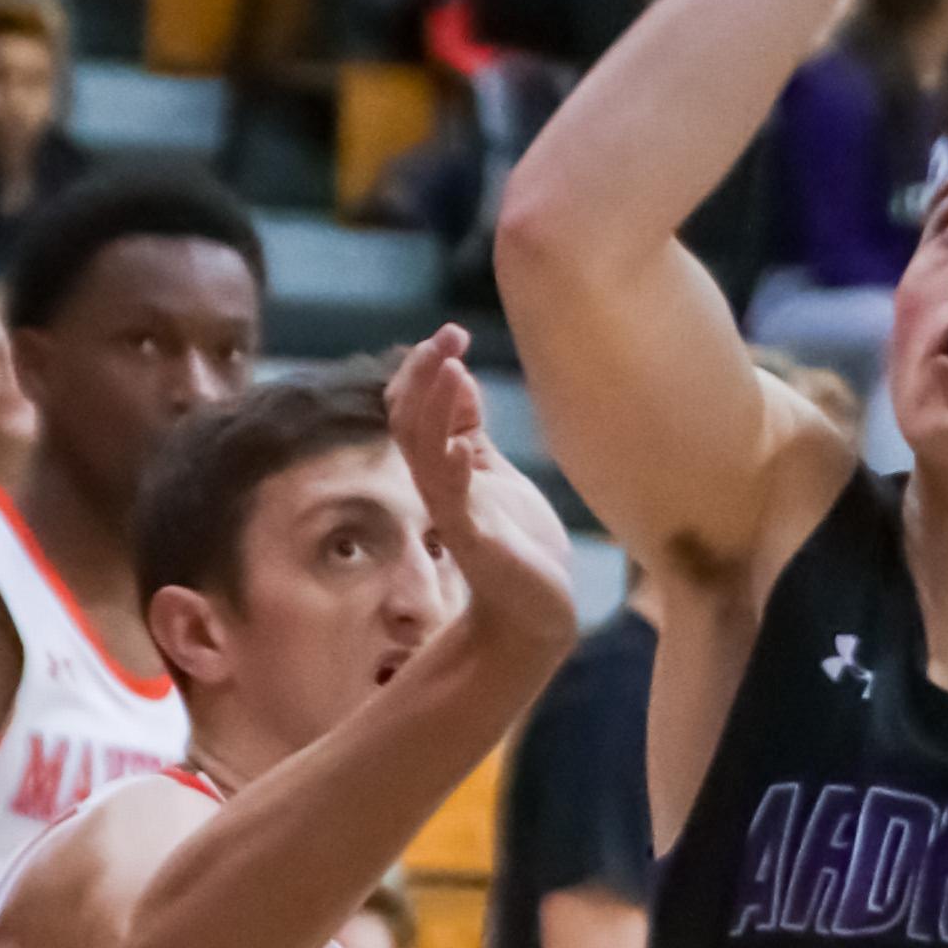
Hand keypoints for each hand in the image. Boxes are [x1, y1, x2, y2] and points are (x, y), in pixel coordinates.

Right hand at [383, 327, 579, 682]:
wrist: (537, 614)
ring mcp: (452, 514)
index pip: (416, 409)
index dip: (427, 370)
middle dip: (424, 376)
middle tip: (446, 337)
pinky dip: (453, 470)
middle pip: (410, 422)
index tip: (451, 333)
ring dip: (434, 410)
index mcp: (444, 468)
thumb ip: (470, 432)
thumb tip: (457, 375)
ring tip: (450, 368)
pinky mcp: (473, 544)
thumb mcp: (494, 473)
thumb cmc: (518, 545)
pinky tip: (461, 445)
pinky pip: (452, 503)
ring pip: (424, 454)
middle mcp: (439, 487)